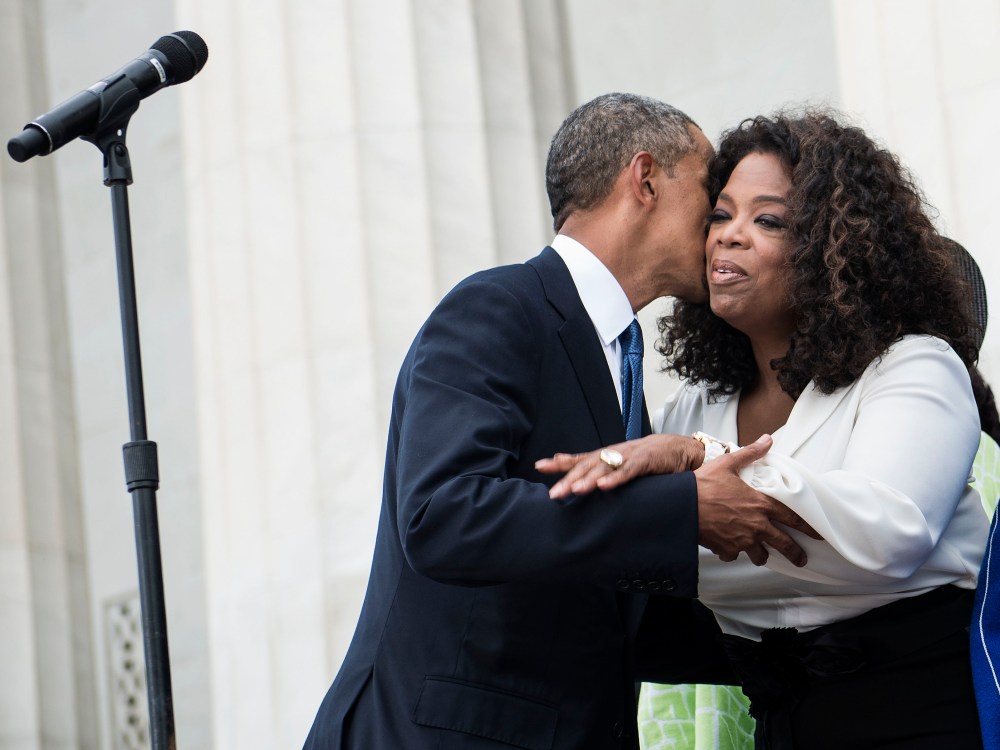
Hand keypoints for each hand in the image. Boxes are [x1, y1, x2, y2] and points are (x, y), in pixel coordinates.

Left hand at [536, 434, 704, 498]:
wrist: (680, 449)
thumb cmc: (649, 459)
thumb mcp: (622, 464)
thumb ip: (601, 470)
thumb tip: (574, 475)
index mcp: (608, 455)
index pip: (580, 458)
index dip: (561, 463)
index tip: (540, 467)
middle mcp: (615, 453)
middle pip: (588, 465)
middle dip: (569, 479)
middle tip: (554, 494)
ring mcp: (630, 456)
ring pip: (605, 467)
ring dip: (589, 479)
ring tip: (575, 490)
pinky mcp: (647, 461)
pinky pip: (629, 471)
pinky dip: (616, 478)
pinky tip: (604, 486)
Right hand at [695, 434, 821, 566]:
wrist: (682, 505)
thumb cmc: (704, 484)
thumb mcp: (728, 464)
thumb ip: (751, 453)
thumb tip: (767, 440)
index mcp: (760, 504)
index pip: (792, 518)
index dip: (808, 527)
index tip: (817, 535)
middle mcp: (756, 525)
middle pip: (784, 544)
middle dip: (795, 554)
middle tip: (801, 559)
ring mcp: (742, 540)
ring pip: (760, 555)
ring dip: (761, 555)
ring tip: (761, 555)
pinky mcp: (727, 549)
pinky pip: (733, 555)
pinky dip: (732, 553)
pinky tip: (728, 547)